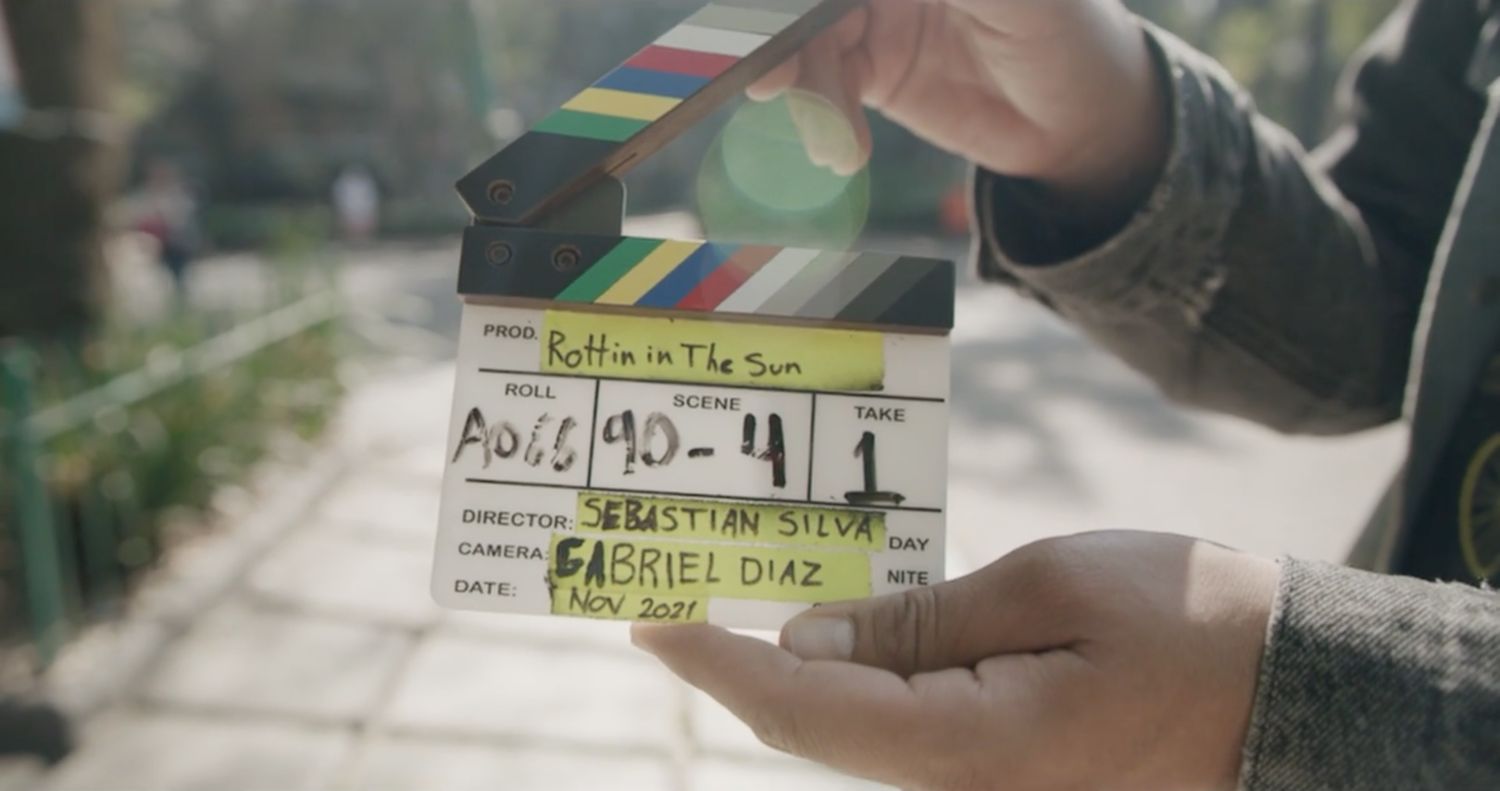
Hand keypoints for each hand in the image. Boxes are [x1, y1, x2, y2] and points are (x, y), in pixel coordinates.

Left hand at [633, 532, 1278, 790]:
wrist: (1287, 693)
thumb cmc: (1186, 624)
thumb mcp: (1049, 590)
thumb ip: (920, 622)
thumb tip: (807, 638)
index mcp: (974, 746)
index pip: (807, 714)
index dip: (720, 666)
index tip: (651, 621)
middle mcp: (963, 787)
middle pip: (814, 735)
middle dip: (734, 671)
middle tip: (668, 605)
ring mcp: (980, 786)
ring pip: (849, 738)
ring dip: (783, 678)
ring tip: (728, 611)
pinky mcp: (996, 771)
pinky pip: (895, 735)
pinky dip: (845, 687)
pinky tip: (827, 637)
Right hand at [754, 0, 1170, 221]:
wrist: (1084, 123)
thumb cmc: (1069, 35)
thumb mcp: (1013, 0)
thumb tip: (872, 6)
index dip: (802, 5)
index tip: (782, 25)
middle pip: (814, 3)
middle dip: (784, 34)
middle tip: (768, 76)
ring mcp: (878, 19)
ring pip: (810, 41)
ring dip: (807, 90)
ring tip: (830, 139)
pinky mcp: (874, 73)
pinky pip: (825, 88)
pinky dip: (824, 119)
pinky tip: (842, 153)